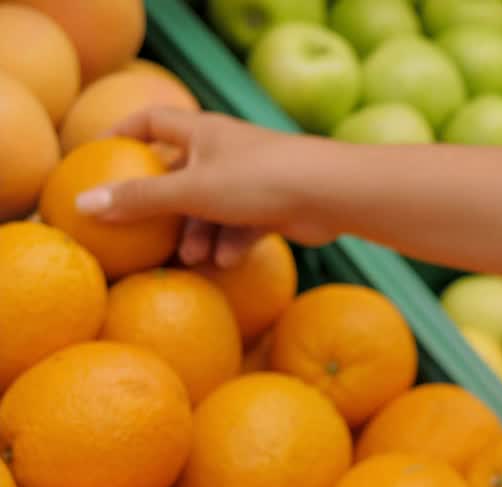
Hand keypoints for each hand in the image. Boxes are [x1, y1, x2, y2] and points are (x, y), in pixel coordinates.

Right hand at [74, 107, 335, 267]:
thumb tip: (84, 205)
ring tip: (195, 259)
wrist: (331, 193)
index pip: (152, 121)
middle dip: (166, 210)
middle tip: (151, 238)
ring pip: (212, 207)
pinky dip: (232, 242)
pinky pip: (242, 224)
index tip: (98, 159)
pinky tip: (228, 262)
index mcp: (203, 132)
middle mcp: (226, 150)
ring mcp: (252, 178)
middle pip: (180, 175)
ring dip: (200, 234)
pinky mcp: (275, 204)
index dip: (122, 135)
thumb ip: (139, 200)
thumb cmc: (259, 180)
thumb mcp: (191, 191)